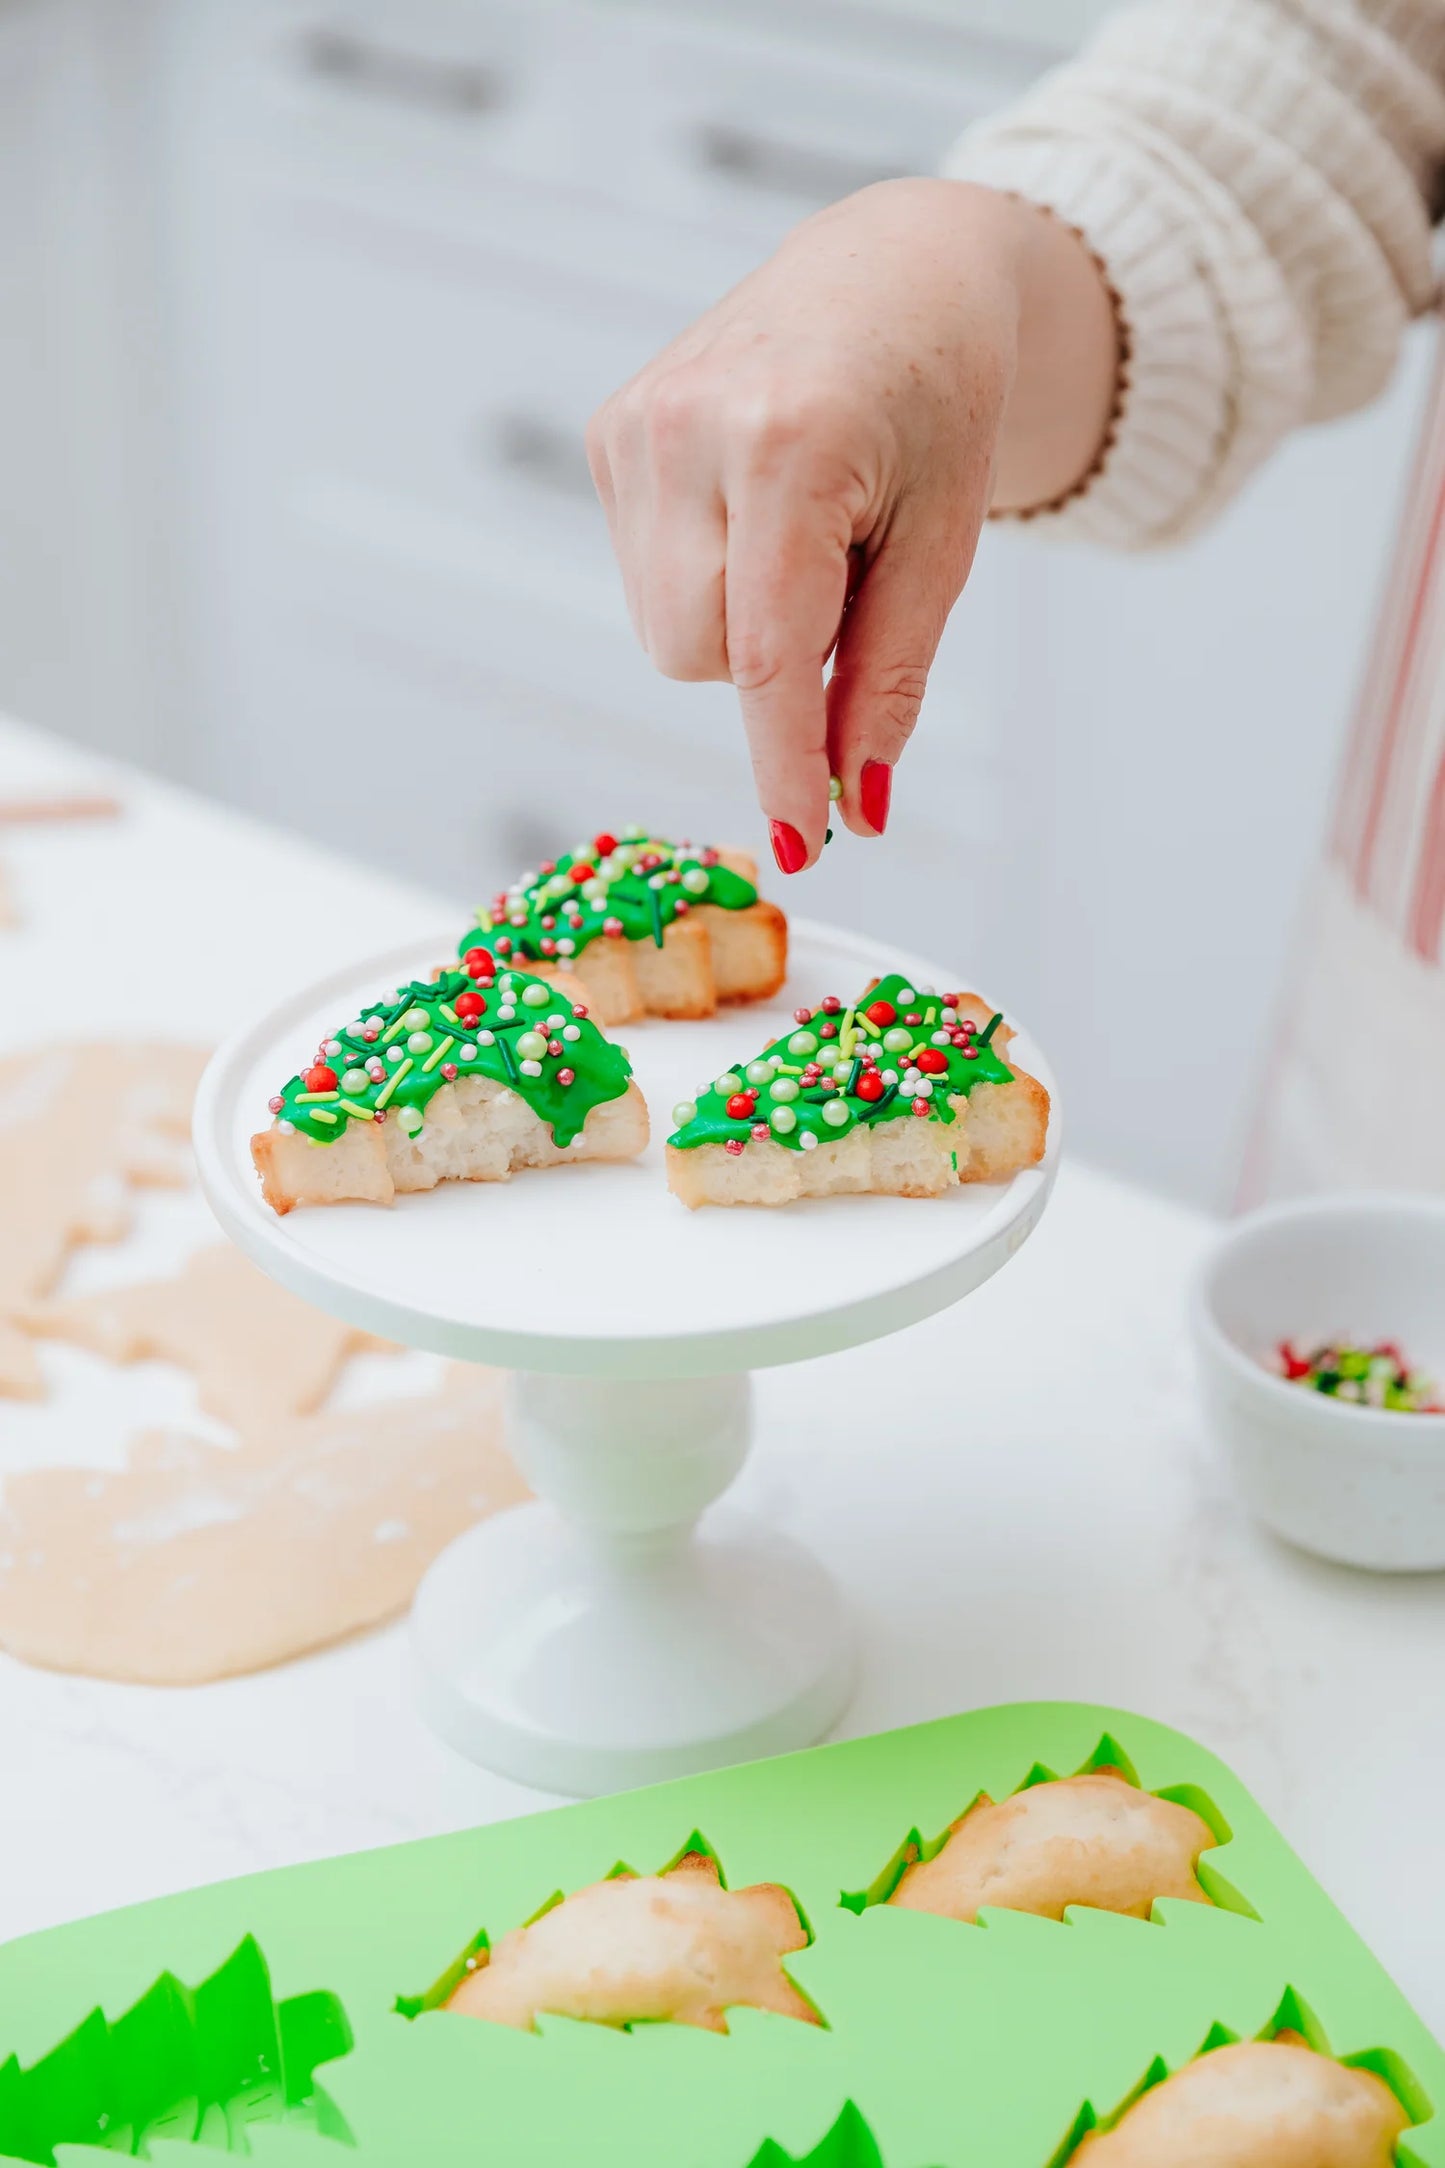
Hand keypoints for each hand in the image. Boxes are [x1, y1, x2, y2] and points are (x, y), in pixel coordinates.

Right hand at [587, 178, 1117, 870]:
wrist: (895, 267)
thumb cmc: (939, 396)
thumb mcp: (943, 544)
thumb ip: (889, 679)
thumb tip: (854, 807)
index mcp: (790, 440)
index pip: (765, 653)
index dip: (782, 762)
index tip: (800, 843)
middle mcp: (688, 425)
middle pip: (697, 657)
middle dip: (772, 665)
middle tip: (846, 584)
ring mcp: (634, 424)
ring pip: (666, 629)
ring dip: (738, 622)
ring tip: (803, 532)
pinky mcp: (609, 432)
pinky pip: (646, 577)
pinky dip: (708, 576)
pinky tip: (755, 506)